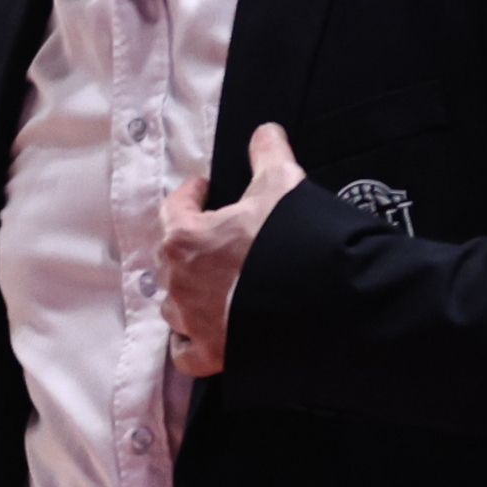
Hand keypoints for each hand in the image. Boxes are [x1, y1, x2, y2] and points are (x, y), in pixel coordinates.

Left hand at [159, 123, 306, 377]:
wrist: (313, 304)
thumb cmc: (288, 241)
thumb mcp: (282, 185)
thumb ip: (268, 154)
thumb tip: (266, 132)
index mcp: (184, 238)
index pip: (175, 207)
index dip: (191, 194)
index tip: (205, 189)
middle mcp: (178, 282)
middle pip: (172, 258)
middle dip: (191, 246)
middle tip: (219, 239)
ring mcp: (192, 321)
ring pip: (174, 305)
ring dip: (187, 293)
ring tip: (211, 285)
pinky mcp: (211, 354)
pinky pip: (185, 352)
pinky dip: (189, 343)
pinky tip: (204, 334)